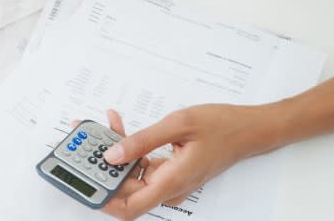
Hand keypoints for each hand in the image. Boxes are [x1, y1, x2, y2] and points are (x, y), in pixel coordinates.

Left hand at [97, 104, 274, 220]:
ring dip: (115, 152)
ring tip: (104, 127)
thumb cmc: (222, 126)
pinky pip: (142, 166)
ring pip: (132, 174)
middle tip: (88, 140)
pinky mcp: (170, 172)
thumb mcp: (178, 125)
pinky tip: (121, 128)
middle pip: (126, 187)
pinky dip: (130, 149)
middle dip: (103, 165)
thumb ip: (142, 141)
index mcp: (171, 181)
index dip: (104, 199)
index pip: (129, 207)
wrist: (249, 129)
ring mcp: (170, 181)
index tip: (84, 181)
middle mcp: (169, 187)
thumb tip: (113, 155)